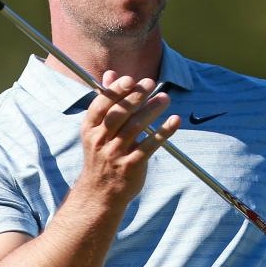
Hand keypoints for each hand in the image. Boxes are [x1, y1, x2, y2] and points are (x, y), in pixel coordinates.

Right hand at [75, 71, 179, 203]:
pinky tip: (175, 121)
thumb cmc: (102, 154)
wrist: (99, 193)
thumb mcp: (97, 130)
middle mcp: (100, 140)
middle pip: (119, 114)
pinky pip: (150, 146)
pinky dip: (163, 132)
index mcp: (90, 128)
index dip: (116, 90)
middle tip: (151, 83)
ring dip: (152, 110)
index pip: (102, 104)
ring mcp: (115, 154)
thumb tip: (111, 74)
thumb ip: (106, 101)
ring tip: (165, 98)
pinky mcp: (131, 166)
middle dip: (135, 96)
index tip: (130, 79)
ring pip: (136, 127)